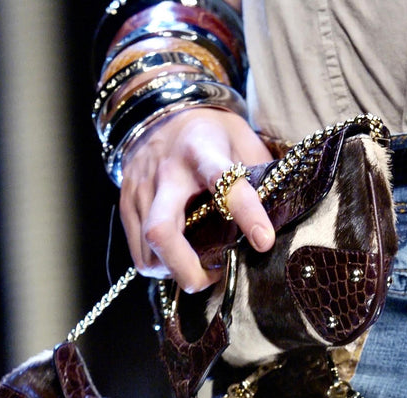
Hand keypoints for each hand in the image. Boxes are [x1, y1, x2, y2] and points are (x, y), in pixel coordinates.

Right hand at [119, 108, 273, 291]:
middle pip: (162, 231)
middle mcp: (166, 171)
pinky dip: (159, 265)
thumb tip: (281, 217)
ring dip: (174, 271)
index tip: (264, 242)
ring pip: (147, 249)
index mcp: (202, 150)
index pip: (224, 183)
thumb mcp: (242, 140)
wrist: (160, 110)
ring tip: (198, 268)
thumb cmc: (211, 132)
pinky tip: (177, 260)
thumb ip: (259, 175)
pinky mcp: (125, 203)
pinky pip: (137, 251)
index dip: (246, 214)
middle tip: (212, 279)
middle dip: (186, 268)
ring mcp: (140, 189)